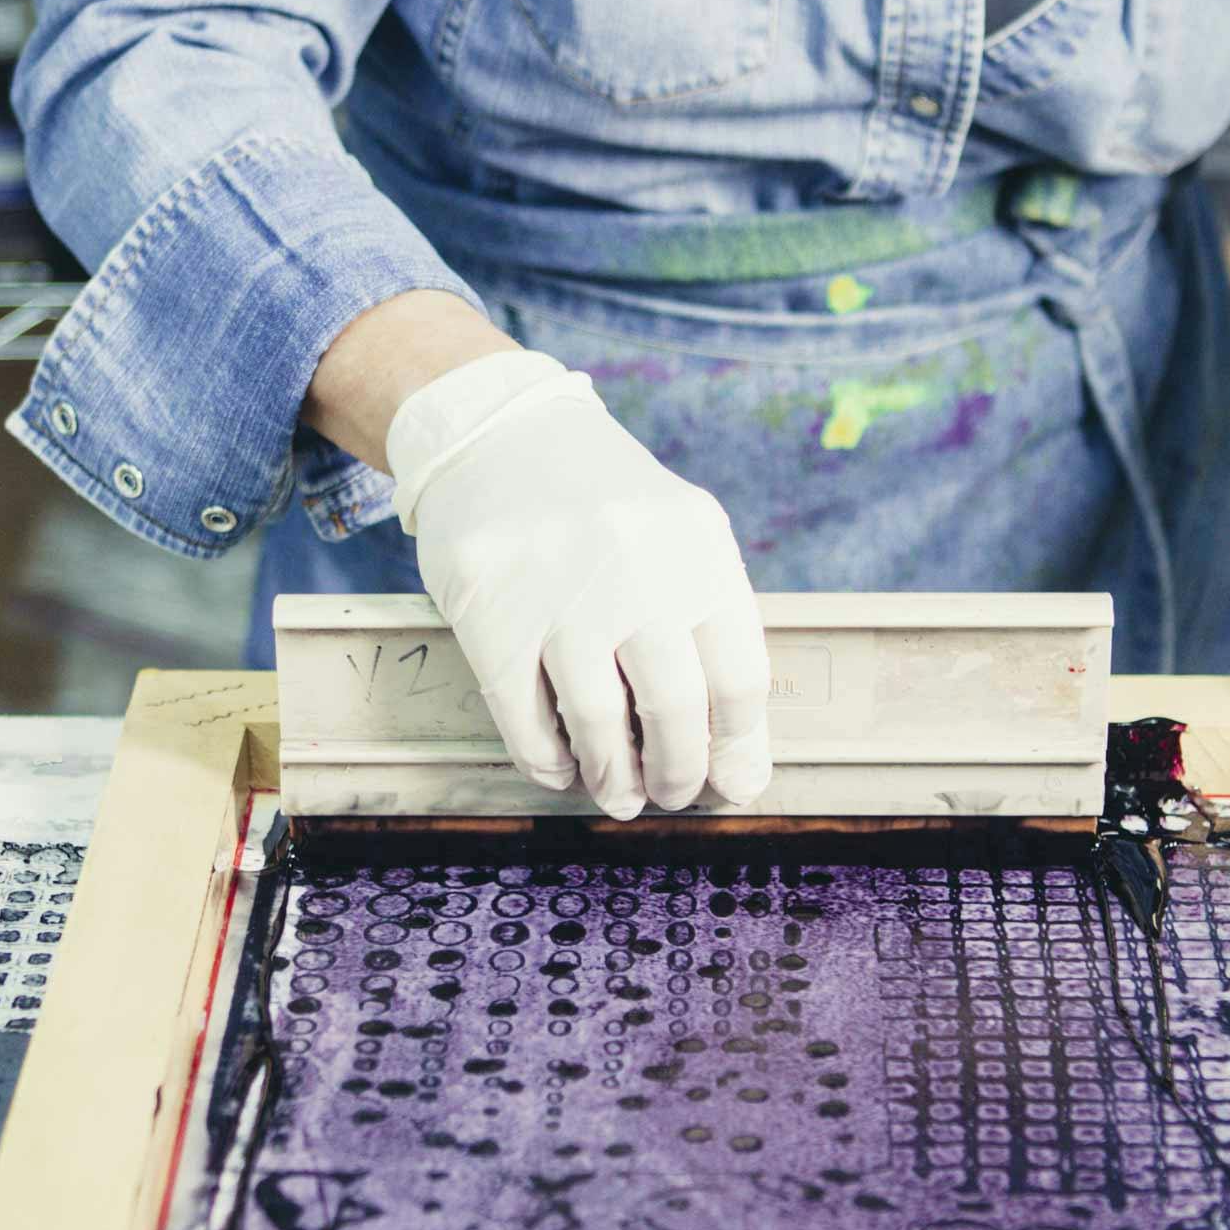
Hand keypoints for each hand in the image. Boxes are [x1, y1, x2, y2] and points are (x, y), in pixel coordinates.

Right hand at [387, 351, 771, 818]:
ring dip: (614, 780)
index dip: (738, 747)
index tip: (729, 781)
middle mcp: (634, 566)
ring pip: (599, 725)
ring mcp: (557, 589)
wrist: (495, 433)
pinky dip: (549, 759)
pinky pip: (525, 718)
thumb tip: (741, 769)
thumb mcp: (678, 538)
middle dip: (678, 776)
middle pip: (675, 711)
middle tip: (672, 796)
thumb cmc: (603, 505)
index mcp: (698, 547)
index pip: (739, 678)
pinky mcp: (489, 611)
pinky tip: (563, 766)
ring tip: (620, 796)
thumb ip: (713, 636)